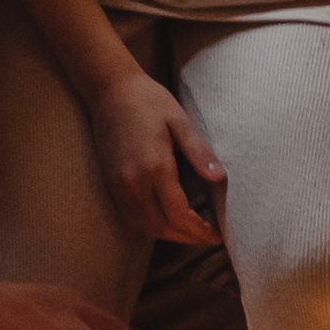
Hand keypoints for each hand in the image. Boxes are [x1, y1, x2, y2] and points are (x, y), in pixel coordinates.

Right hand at [91, 67, 229, 247]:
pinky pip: (132, 218)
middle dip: (188, 238)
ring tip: (194, 231)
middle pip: (162, 228)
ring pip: (146, 227)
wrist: (110, 91)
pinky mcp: (111, 185)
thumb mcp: (180, 122)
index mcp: (154, 168)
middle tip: (210, 236)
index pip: (179, 215)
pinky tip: (169, 219)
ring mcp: (118, 186)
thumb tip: (220, 178)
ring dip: (170, 234)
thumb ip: (200, 152)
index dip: (200, 230)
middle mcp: (133, 183)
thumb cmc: (149, 101)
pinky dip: (153, 226)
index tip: (219, 234)